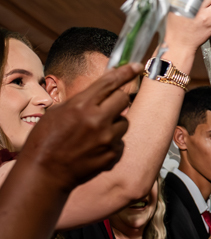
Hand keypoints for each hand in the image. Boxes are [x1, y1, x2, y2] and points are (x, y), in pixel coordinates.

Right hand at [21, 64, 137, 189]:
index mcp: (81, 106)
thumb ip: (81, 101)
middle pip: (123, 100)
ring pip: (124, 122)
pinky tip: (94, 148)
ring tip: (95, 133)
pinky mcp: (112, 154)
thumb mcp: (57, 113)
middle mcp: (97, 120)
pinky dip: (111, 142)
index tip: (137, 66)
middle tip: (105, 108)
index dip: (126, 72)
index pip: (109, 83)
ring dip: (114, 123)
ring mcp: (107, 138)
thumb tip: (101, 91)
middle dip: (117, 101)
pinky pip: (120, 141)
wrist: (45, 172)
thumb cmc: (45, 140)